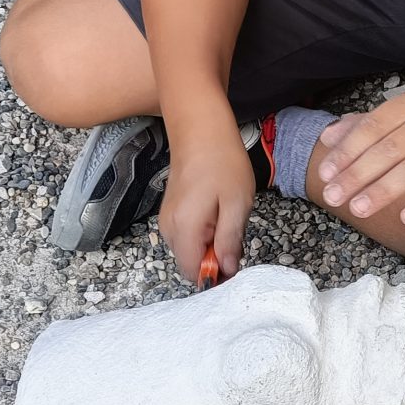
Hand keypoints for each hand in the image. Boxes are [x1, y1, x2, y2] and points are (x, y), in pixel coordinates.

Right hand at [157, 125, 257, 282]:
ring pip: (191, 250)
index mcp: (184, 229)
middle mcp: (169, 229)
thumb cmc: (222, 162)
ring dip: (212, 244)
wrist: (200, 129)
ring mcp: (167, 220)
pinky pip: (188, 235)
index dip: (217, 275)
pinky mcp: (172, 212)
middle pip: (192, 264)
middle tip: (237, 233)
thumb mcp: (236, 203)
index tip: (236, 262)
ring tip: (228, 217)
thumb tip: (227, 269)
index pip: (194, 273)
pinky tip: (219, 212)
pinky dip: (205, 233)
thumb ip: (230, 240)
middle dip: (216, 259)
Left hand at [317, 93, 404, 226]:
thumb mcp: (399, 121)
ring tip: (358, 209)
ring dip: (384, 190)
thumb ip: (362, 127)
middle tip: (333, 196)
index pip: (373, 127)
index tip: (325, 173)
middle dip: (358, 175)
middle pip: (390, 150)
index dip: (347, 151)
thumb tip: (327, 137)